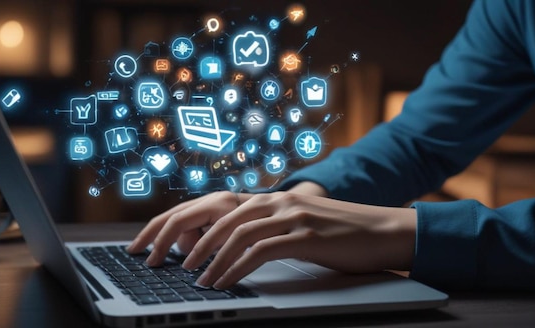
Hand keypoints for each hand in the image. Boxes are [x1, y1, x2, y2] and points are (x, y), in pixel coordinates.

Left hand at [128, 189, 415, 289]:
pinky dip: (238, 267)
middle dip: (178, 235)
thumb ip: (261, 230)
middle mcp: (275, 200)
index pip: (210, 204)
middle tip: (154, 258)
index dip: (176, 220)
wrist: (383, 230)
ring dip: (208, 256)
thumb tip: (221, 248)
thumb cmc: (338, 234)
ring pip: (236, 231)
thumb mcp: (294, 226)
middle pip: (214, 212)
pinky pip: (262, 250)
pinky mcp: (306, 235)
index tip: (150, 241)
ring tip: (192, 278)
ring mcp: (291, 215)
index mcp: (268, 198)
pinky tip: (225, 281)